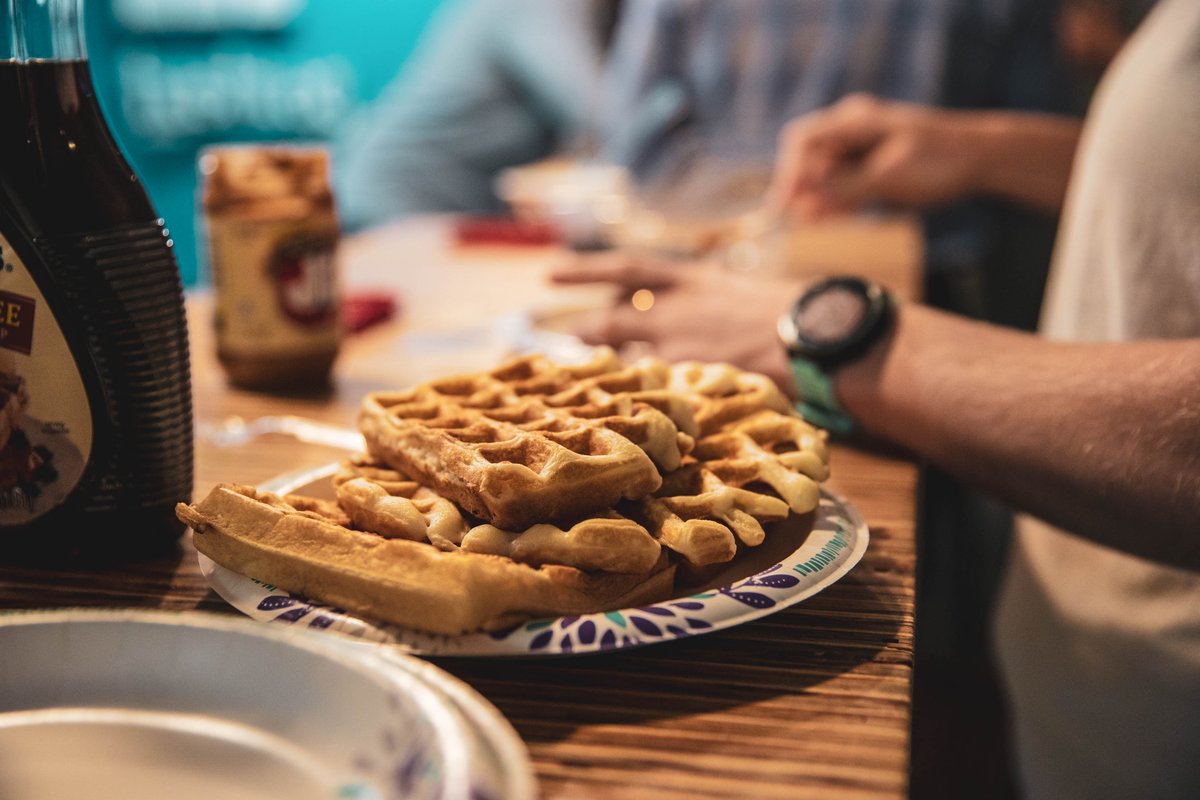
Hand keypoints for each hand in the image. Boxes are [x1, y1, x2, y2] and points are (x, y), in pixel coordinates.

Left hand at [548, 250, 800, 395]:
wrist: (808, 335)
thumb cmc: (788, 310)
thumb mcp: (740, 290)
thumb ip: (705, 299)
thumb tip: (690, 311)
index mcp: (689, 278)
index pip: (625, 269)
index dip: (584, 270)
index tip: (549, 273)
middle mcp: (674, 309)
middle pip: (613, 320)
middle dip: (589, 330)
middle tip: (572, 337)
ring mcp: (676, 347)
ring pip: (628, 360)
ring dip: (611, 369)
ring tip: (597, 381)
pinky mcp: (685, 380)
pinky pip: (654, 391)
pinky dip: (645, 399)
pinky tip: (638, 412)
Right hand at [765, 93, 981, 219]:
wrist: (982, 157)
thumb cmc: (940, 161)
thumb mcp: (889, 178)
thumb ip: (844, 190)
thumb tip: (802, 205)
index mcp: (855, 120)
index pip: (803, 143)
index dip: (788, 176)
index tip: (783, 209)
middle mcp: (853, 128)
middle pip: (810, 158)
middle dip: (800, 190)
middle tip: (795, 223)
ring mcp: (862, 145)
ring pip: (825, 173)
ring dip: (817, 198)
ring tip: (813, 226)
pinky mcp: (873, 164)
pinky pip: (843, 182)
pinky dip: (836, 201)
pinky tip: (832, 219)